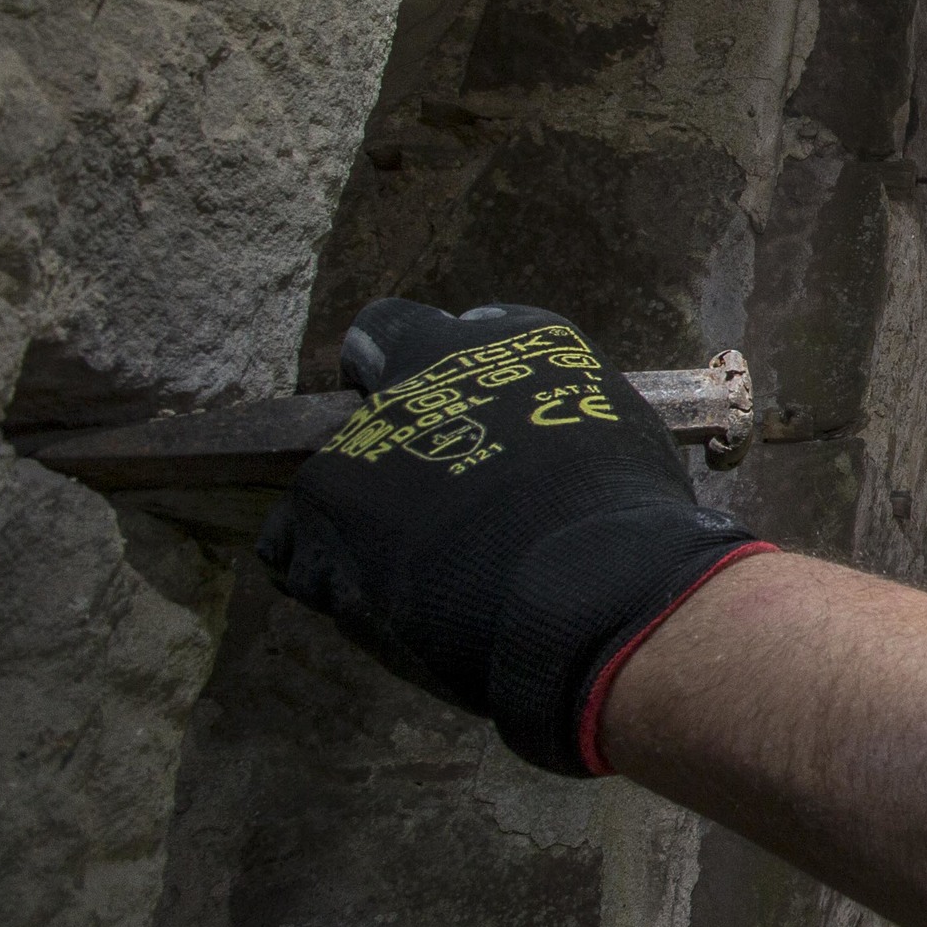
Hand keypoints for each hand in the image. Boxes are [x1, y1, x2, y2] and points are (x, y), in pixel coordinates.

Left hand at [257, 299, 763, 774]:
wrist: (589, 586)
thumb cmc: (628, 517)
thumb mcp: (616, 433)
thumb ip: (556, 418)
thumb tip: (542, 445)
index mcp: (514, 341)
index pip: (443, 326)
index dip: (431, 365)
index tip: (447, 408)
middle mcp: (430, 367)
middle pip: (376, 378)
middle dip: (392, 430)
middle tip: (419, 491)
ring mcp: (368, 435)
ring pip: (336, 471)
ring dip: (362, 513)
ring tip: (411, 571)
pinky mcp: (322, 508)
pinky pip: (297, 545)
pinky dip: (329, 572)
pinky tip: (379, 600)